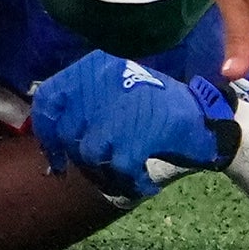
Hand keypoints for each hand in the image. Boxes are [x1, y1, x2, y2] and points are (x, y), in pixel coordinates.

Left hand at [30, 55, 234, 204]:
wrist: (204, 116)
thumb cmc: (155, 105)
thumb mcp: (114, 88)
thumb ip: (82, 105)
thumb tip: (48, 140)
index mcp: (93, 67)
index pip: (48, 98)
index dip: (45, 130)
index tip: (53, 155)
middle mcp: (100, 82)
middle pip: (67, 131)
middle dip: (78, 155)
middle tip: (99, 165)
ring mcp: (118, 109)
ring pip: (88, 153)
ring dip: (104, 170)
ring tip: (122, 173)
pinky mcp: (137, 135)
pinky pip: (118, 169)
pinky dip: (129, 182)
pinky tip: (142, 182)